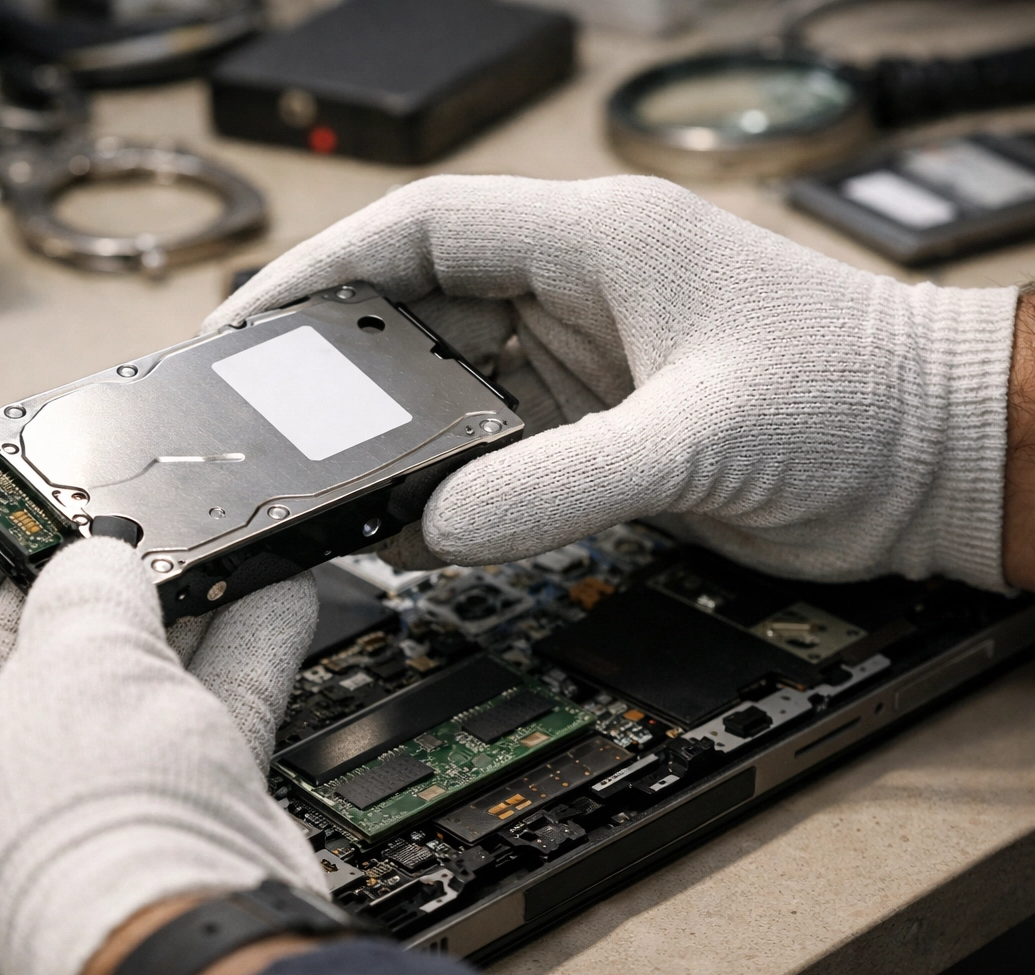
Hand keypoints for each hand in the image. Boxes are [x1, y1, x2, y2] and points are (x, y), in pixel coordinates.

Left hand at [0, 510, 327, 974]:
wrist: (194, 949)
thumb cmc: (89, 838)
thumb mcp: (82, 655)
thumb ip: (85, 584)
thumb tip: (100, 567)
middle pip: (6, 659)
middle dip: (70, 582)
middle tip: (108, 524)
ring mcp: (52, 823)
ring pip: (104, 694)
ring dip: (165, 621)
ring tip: (208, 553)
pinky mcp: (137, 837)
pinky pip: (172, 730)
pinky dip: (218, 668)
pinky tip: (268, 608)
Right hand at [205, 175, 1017, 590]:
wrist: (938, 465)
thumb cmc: (860, 401)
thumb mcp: (696, 438)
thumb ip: (557, 484)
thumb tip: (435, 525)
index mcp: (596, 241)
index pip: (423, 230)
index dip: (325, 268)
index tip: (254, 316)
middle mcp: (579, 291)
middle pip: (419, 307)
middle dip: (344, 360)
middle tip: (272, 415)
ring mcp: (587, 359)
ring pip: (450, 382)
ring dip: (397, 430)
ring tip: (334, 479)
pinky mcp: (601, 425)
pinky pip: (494, 445)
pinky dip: (450, 479)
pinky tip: (417, 516)